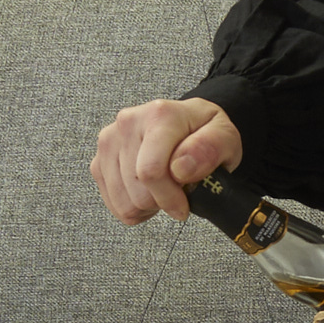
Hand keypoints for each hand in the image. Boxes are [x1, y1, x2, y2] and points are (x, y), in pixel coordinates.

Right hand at [91, 98, 239, 225]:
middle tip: (178, 190)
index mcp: (159, 115)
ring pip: (124, 202)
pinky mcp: (98, 162)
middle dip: (162, 201)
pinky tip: (148, 191)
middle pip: (137, 191)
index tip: (184, 205)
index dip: (170, 198)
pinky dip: (134, 207)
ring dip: (148, 205)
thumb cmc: (203, 132)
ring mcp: (109, 142)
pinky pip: (114, 205)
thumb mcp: (225, 136)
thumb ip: (209, 149)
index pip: (150, 171)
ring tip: (164, 188)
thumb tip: (180, 169)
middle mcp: (128, 123)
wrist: (186, 125)